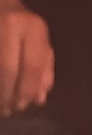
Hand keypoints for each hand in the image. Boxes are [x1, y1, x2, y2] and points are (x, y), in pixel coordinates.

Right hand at [0, 0, 52, 116]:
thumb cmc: (22, 24)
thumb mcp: (39, 40)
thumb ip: (44, 67)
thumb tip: (40, 97)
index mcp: (34, 28)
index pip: (32, 64)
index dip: (27, 88)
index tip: (23, 105)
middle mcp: (12, 26)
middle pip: (9, 68)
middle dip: (8, 93)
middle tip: (8, 110)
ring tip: (0, 106)